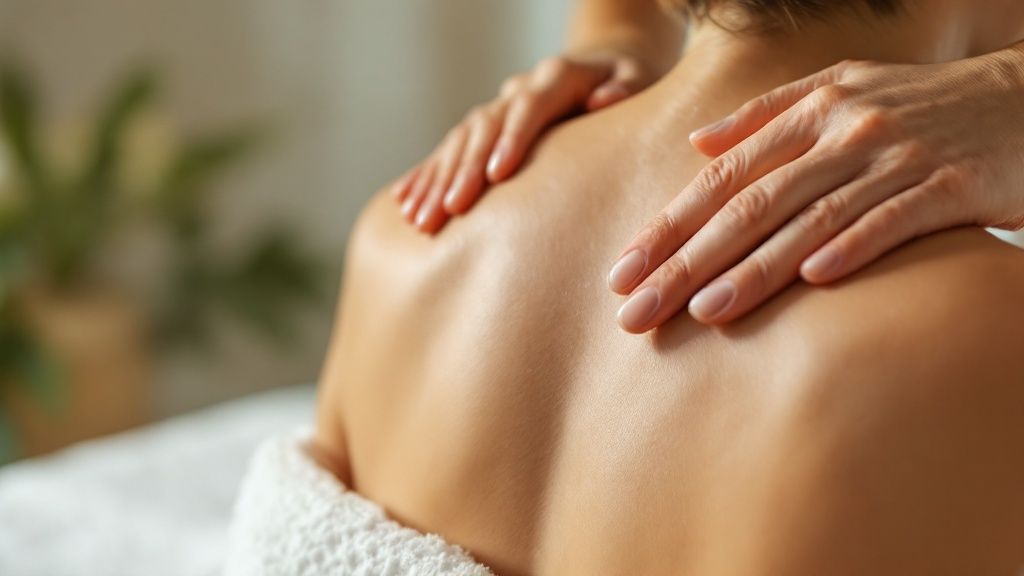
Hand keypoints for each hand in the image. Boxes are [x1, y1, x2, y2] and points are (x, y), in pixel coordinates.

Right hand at [392, 45, 662, 233]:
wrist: (603, 65)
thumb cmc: (630, 81)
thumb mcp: (640, 78)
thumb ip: (625, 87)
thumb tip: (606, 97)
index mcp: (557, 76)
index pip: (529, 107)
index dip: (511, 139)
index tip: (496, 175)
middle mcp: (519, 89)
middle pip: (484, 128)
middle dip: (464, 170)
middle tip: (450, 211)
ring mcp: (497, 107)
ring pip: (459, 141)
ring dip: (437, 180)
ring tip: (420, 219)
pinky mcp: (484, 128)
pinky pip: (448, 150)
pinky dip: (426, 176)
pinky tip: (405, 204)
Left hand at [610, 47, 1023, 331]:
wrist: (1023, 97)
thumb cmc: (918, 105)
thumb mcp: (840, 90)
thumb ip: (766, 115)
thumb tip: (698, 143)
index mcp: (811, 112)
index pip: (723, 176)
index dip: (669, 225)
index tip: (623, 270)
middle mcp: (844, 132)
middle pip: (751, 203)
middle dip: (688, 259)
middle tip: (638, 309)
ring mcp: (896, 157)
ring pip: (810, 218)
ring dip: (755, 266)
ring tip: (703, 310)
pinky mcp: (950, 184)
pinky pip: (892, 219)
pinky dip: (853, 246)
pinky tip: (813, 280)